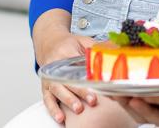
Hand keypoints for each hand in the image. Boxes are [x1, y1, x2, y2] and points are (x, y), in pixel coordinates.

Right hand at [33, 9, 98, 123]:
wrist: (49, 44)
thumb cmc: (68, 44)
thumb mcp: (82, 41)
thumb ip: (95, 48)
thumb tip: (113, 51)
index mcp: (65, 53)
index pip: (77, 65)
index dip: (87, 75)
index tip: (96, 82)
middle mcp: (55, 67)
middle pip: (68, 80)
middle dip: (80, 91)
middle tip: (92, 99)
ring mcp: (49, 78)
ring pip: (58, 91)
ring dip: (68, 101)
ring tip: (78, 109)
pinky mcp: (45, 87)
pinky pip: (48, 100)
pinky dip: (53, 109)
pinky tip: (61, 117)